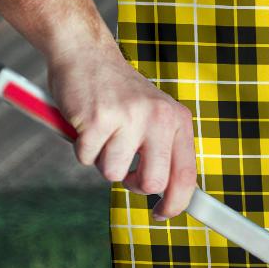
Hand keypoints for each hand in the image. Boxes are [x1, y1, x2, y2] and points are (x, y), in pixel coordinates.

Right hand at [47, 44, 196, 219]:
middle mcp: (159, 117)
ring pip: (113, 174)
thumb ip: (164, 149)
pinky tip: (86, 123)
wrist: (86, 53)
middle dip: (133, 184)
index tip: (163, 214)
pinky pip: (86, 158)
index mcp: (177, 119)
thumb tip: (170, 195)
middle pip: (153, 183)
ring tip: (103, 132)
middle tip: (123, 167)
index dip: (177, 203)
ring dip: (102, 160)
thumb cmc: (118, 92)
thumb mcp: (154, 115)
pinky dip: (81, 147)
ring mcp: (129, 117)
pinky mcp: (98, 119)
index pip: (186, 174)